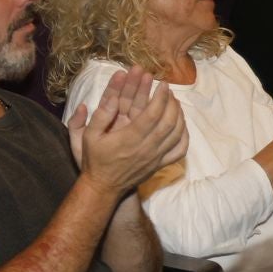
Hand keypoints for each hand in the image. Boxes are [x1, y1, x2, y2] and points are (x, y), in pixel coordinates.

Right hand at [69, 68, 187, 192]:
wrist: (103, 187)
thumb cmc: (95, 159)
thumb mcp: (88, 136)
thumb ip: (100, 116)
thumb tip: (112, 98)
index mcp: (129, 139)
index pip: (153, 114)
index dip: (160, 97)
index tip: (162, 84)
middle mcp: (146, 148)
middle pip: (169, 121)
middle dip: (171, 102)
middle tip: (168, 89)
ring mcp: (155, 158)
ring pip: (177, 133)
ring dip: (179, 115)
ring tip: (174, 102)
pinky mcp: (160, 165)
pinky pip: (180, 150)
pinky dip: (185, 135)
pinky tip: (181, 124)